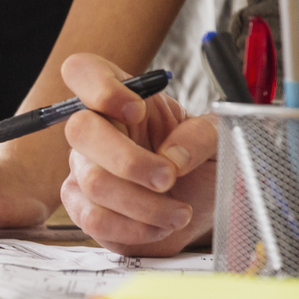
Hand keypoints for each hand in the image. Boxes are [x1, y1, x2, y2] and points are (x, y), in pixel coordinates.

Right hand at [57, 53, 216, 256]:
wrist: (195, 213)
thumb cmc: (199, 168)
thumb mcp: (218, 141)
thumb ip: (201, 136)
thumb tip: (172, 156)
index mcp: (124, 97)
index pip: (83, 71)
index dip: (100, 88)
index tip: (136, 110)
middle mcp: (96, 129)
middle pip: (80, 130)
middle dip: (129, 161)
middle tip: (168, 179)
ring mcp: (83, 168)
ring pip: (93, 182)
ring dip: (145, 205)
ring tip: (178, 213)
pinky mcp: (81, 207)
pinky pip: (94, 219)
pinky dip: (135, 228)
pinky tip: (158, 226)